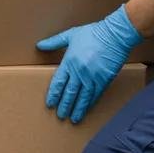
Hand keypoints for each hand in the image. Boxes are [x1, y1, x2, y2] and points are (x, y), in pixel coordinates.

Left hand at [37, 5, 141, 123]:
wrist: (113, 36)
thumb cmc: (91, 33)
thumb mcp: (70, 35)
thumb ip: (54, 42)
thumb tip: (39, 45)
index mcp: (69, 61)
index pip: (58, 82)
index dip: (54, 94)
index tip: (50, 104)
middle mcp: (79, 72)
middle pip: (69, 93)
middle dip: (64, 105)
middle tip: (60, 116)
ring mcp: (92, 77)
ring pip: (82, 97)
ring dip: (77, 109)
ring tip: (72, 119)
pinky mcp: (104, 80)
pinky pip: (95, 95)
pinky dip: (89, 104)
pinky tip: (86, 110)